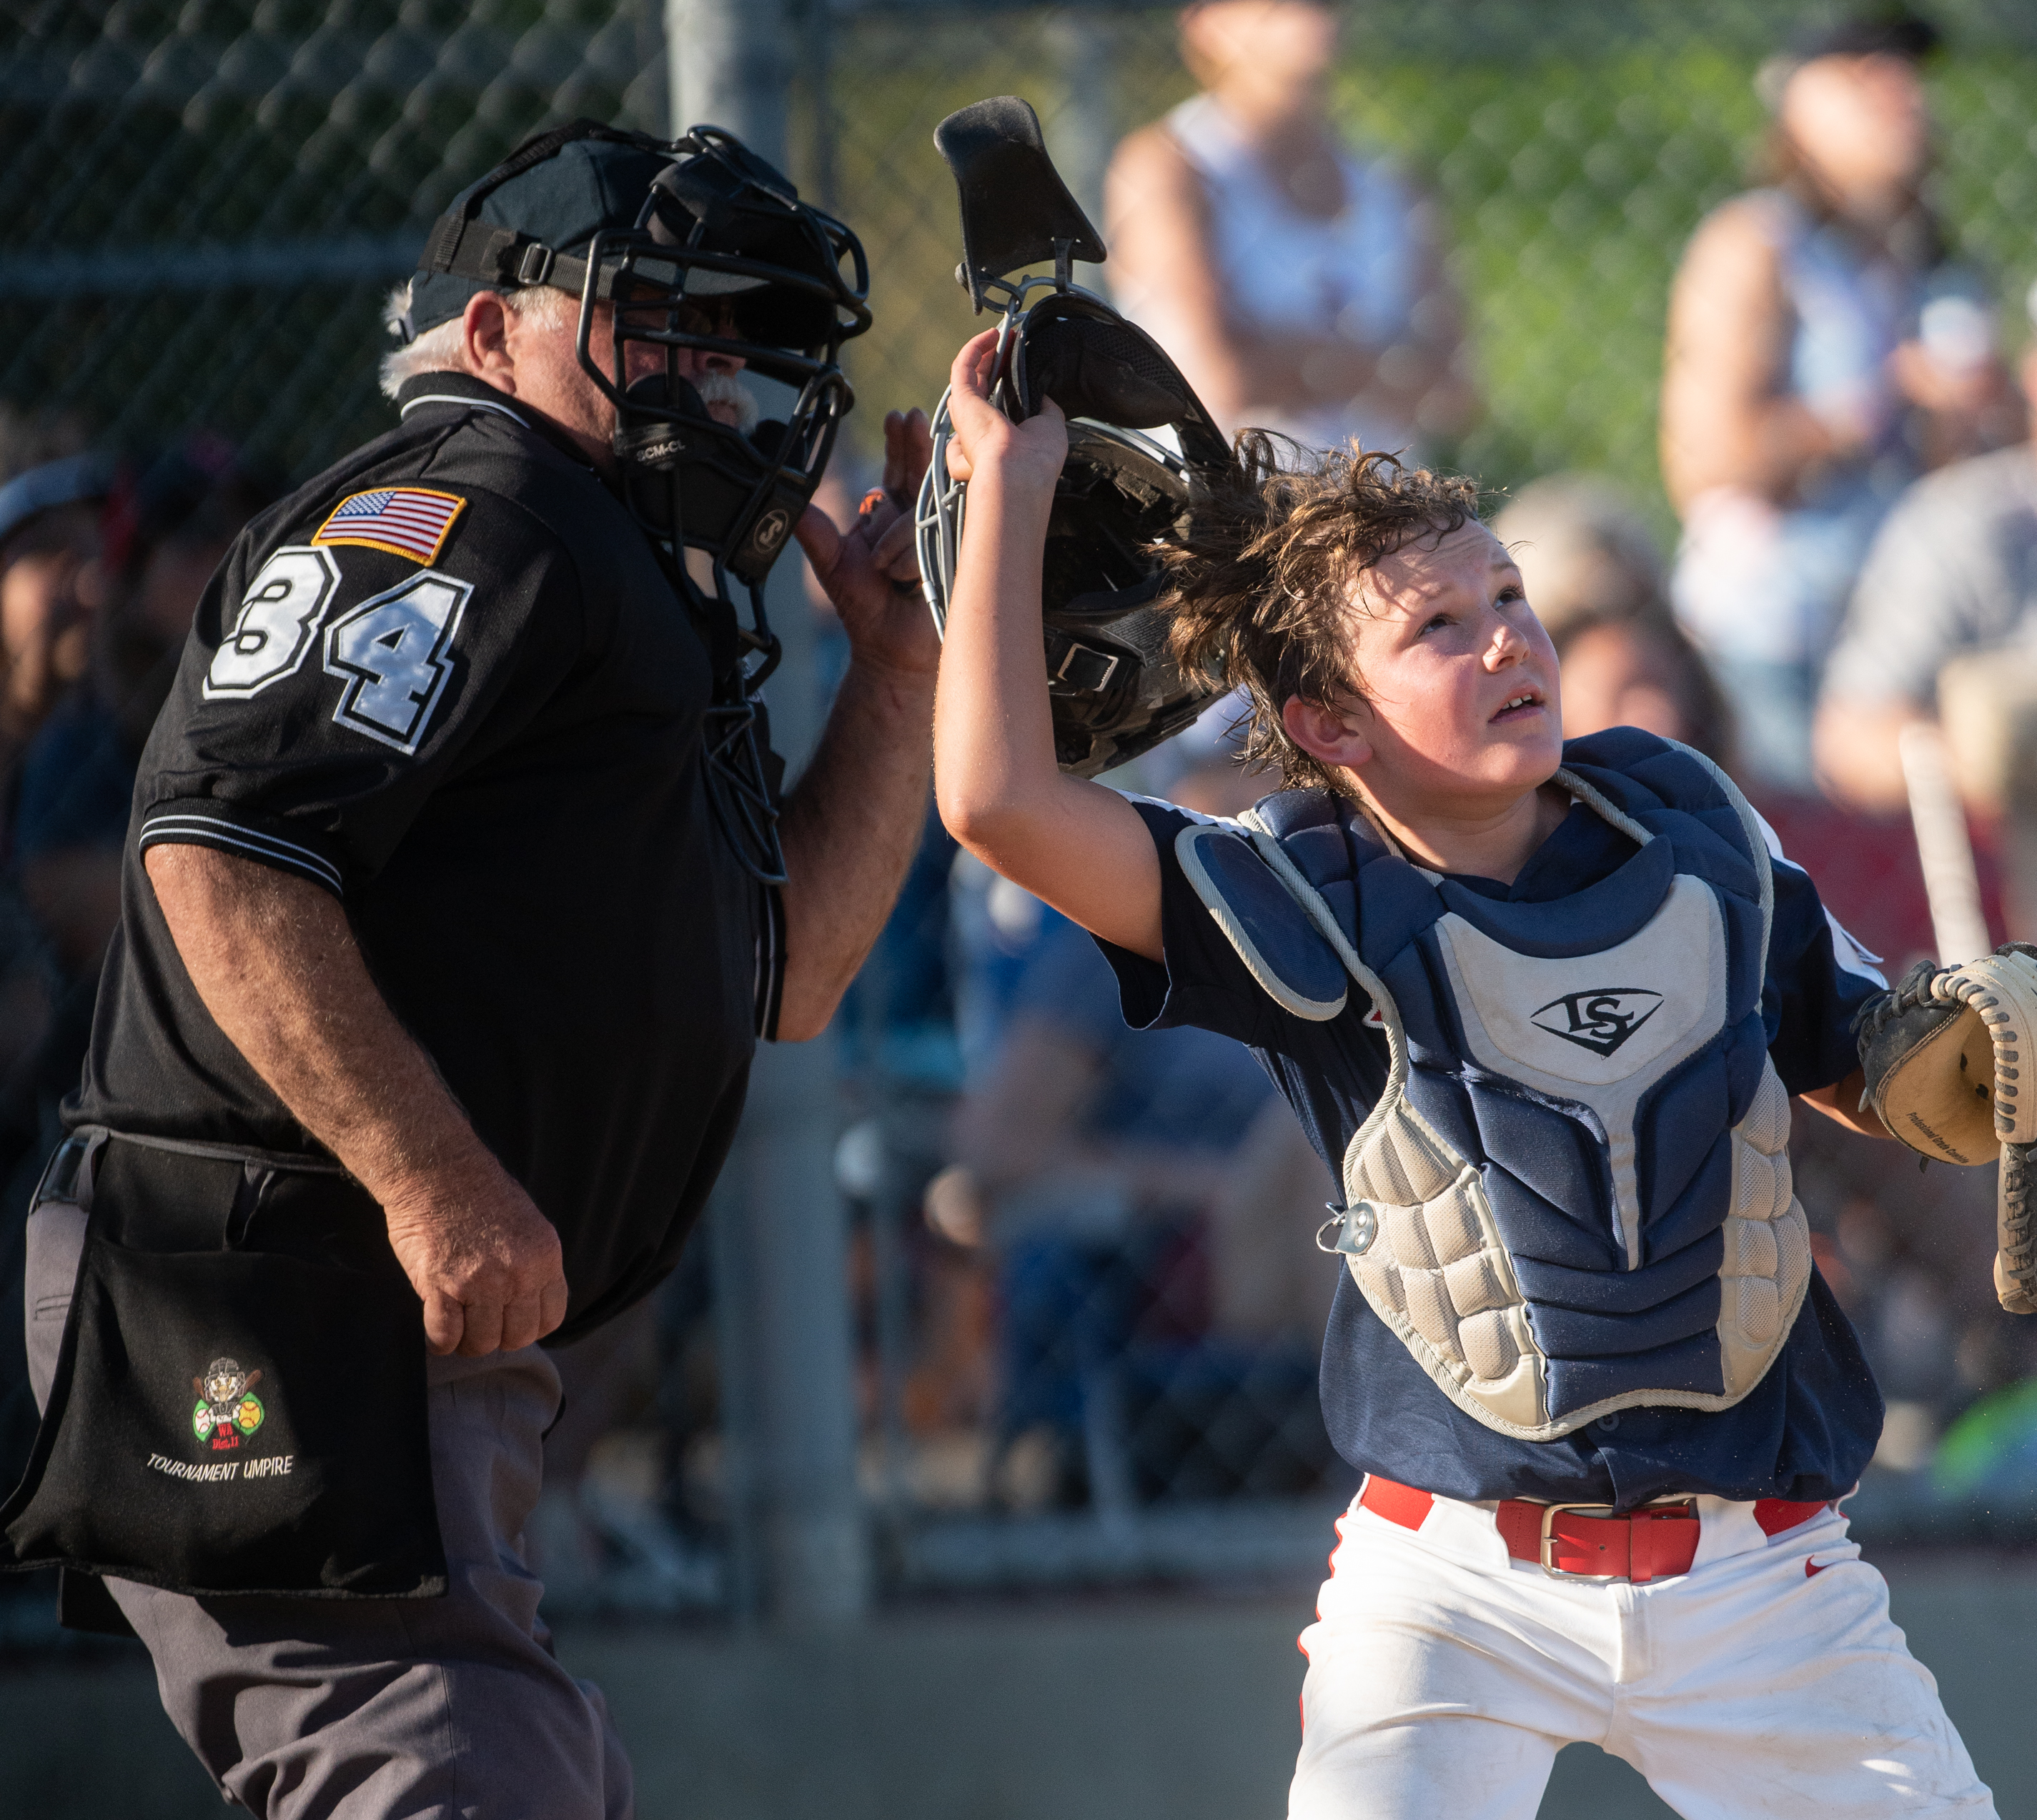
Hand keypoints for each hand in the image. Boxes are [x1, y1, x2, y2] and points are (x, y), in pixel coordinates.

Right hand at [381, 1158, 569, 1355]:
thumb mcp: (529, 1225)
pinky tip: (437, 1330)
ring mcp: (480, 1282)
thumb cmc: (480, 1194)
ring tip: (457, 1327)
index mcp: (545, 1258)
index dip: (529, 1327)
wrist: (439, 1171)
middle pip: (517, 1337)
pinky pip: (445, 1336)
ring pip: (481, 1343)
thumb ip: (533, 1265)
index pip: (550, 1318)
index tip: (511, 1322)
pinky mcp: (441, 1286)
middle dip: (498, 1337)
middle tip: (481, 1325)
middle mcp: (518, 1274)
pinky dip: (440, 1341)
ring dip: (467, 1342)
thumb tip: (530, 1303)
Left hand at [796, 407, 938, 677]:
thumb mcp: (832, 563)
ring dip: (897, 541)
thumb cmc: (865, 607)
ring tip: (885, 573)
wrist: (892, 651)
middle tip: (913, 418)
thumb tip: (788, 503)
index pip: (898, 468)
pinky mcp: (960, 556)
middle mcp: (922, 517)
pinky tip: (905, 577)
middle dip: (916, 445)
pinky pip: (938, 542)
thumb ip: (815, 531)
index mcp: (893, 512)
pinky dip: (913, 559)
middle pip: (921, 473)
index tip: (897, 415)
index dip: (899, 441)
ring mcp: (945, 534)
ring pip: (923, 512)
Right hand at [942, 328, 1066, 488]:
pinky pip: (963, 366)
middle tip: (1011, 341)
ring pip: (970, 374)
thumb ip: (1044, 409)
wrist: (1018, 473)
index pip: (996, 402)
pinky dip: (976, 348)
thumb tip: (1042, 396)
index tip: (1018, 361)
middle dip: (995, 360)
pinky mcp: (961, 401)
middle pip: (982, 385)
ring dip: (985, 351)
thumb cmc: (1036, 460)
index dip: (1006, 378)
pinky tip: (992, 335)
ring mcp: (967, 414)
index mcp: (998, 436)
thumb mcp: (1049, 427)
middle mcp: (978, 427)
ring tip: (1002, 334)